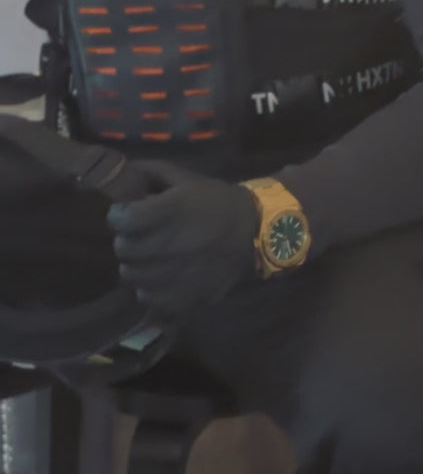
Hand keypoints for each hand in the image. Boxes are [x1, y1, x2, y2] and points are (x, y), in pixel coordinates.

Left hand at [107, 161, 258, 321]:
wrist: (255, 234)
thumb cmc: (216, 203)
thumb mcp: (185, 178)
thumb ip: (149, 173)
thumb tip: (121, 175)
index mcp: (167, 212)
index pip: (117, 220)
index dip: (120, 215)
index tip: (129, 214)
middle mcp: (166, 246)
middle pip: (122, 249)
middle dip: (129, 240)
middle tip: (144, 237)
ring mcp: (173, 277)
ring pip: (131, 275)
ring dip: (138, 265)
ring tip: (154, 258)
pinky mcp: (182, 299)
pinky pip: (147, 297)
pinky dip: (150, 288)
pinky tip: (164, 277)